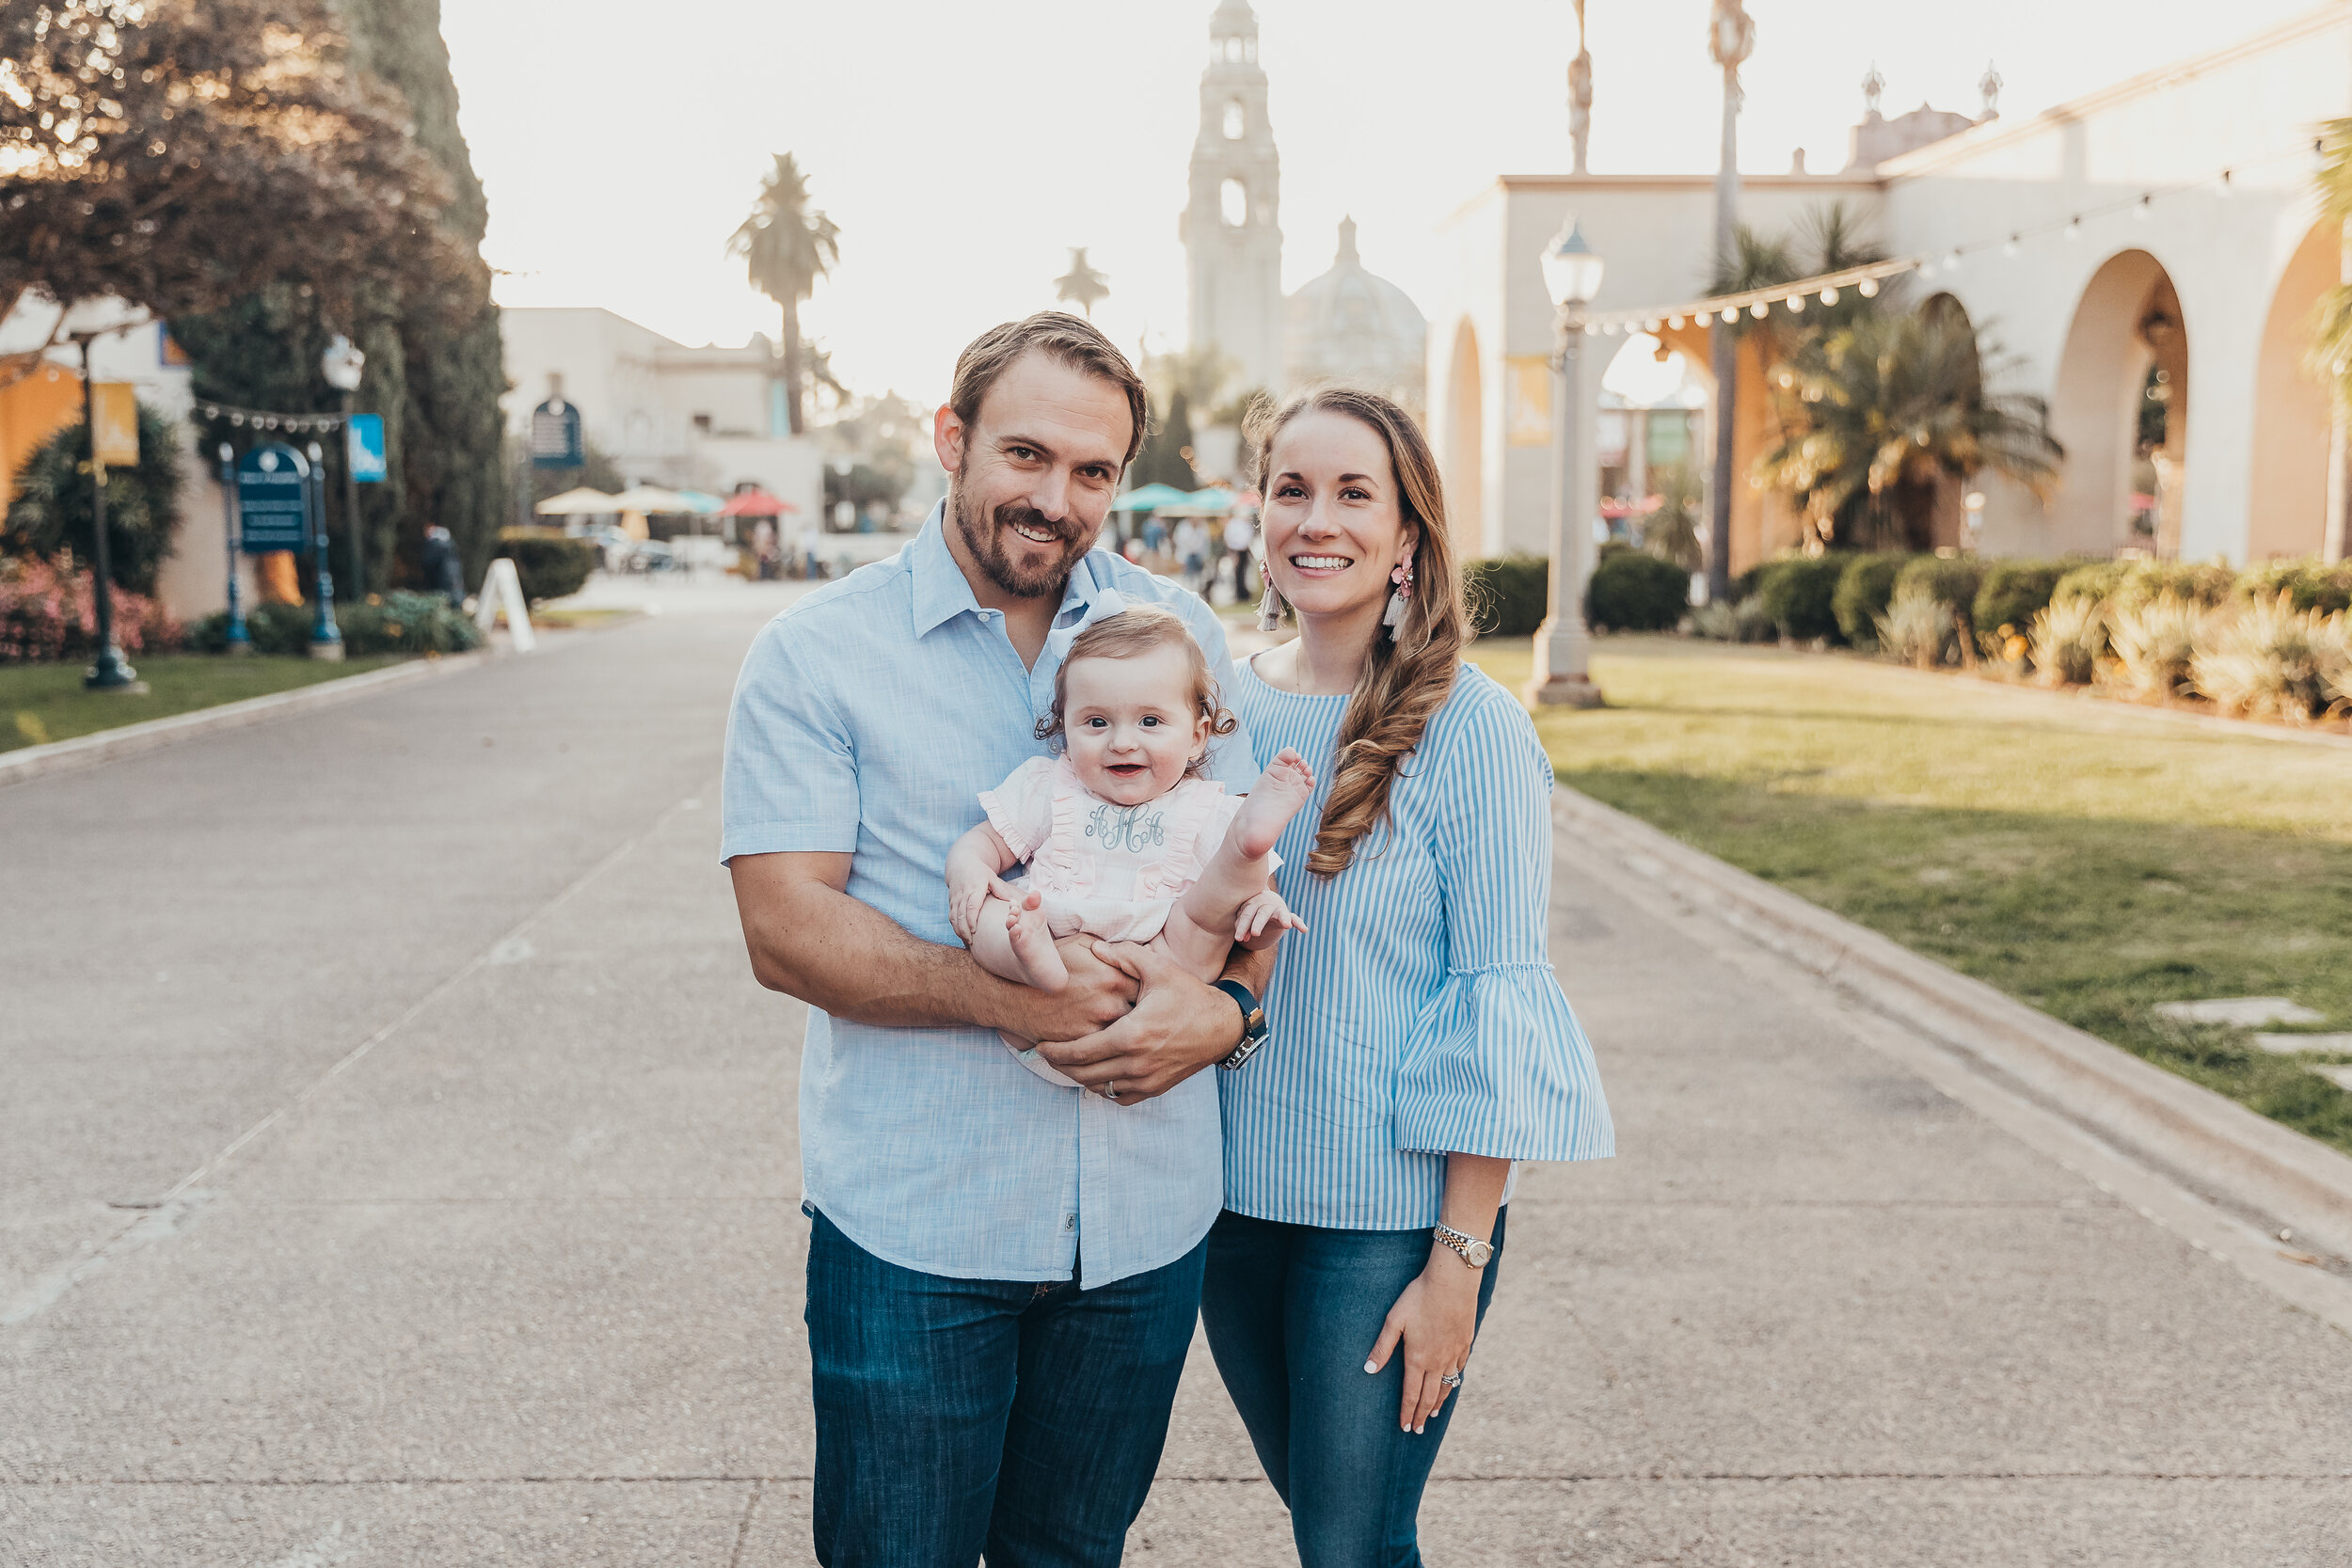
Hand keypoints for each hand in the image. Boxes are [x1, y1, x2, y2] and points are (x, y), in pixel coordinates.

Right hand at [946, 865, 1021, 945]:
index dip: (971, 919)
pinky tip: (961, 934)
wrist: (961, 864)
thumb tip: (1013, 904)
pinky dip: (954, 926)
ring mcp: (955, 898)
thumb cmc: (980, 872)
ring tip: (967, 941)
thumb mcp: (993, 878)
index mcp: (974, 888)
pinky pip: (951, 915)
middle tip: (971, 942)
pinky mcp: (951, 901)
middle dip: (964, 929)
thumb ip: (1001, 890)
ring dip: (958, 930)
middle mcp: (962, 894)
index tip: (974, 931)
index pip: (971, 906)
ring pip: (954, 917)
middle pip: (960, 914)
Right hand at [1004, 936, 1137, 1041]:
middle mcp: (1110, 1005)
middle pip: (1144, 1013)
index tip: (1149, 991)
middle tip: (1147, 1011)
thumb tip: (1137, 953)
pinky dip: (1115, 1045)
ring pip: (1129, 1034)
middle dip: (1146, 1012)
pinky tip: (1115, 1040)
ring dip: (1133, 1030)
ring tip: (1134, 1027)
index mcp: (1113, 978)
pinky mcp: (1086, 1046)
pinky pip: (1111, 1048)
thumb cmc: (1052, 965)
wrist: (1018, 997)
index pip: (1148, 986)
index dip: (1150, 989)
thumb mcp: (1081, 944)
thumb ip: (1112, 949)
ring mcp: (1098, 1028)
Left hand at [1033, 941, 1238, 1104]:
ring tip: (1067, 1063)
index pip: (1080, 1052)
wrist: (1223, 1026)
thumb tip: (1095, 948)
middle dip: (1060, 1065)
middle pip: (1083, 1074)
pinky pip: (1120, 1097)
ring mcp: (1146, 1079)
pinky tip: (1097, 1075)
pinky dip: (1104, 1088)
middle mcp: (1136, 1063)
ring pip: (1099, 1088)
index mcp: (1131, 1035)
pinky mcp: (1156, 1088)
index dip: (1055, 1052)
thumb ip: (1125, 956)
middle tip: (1046, 1055)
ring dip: (1080, 1077)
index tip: (1040, 1046)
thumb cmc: (1191, 996)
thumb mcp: (1159, 970)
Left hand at [1233, 889, 1303, 948]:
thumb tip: (1241, 938)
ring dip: (1284, 919)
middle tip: (1255, 933)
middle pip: (1261, 913)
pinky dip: (1299, 924)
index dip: (1243, 926)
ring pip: (1281, 913)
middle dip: (1258, 923)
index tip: (1239, 938)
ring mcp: (1278, 908)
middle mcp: (1266, 903)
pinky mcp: (1287, 916)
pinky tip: (1304, 930)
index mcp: (1253, 902)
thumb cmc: (1251, 911)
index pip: (1247, 914)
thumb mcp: (1245, 917)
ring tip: (1287, 925)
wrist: (1266, 902)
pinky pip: (1295, 918)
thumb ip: (1242, 925)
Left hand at [1364, 1249, 1481, 1433]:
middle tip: (1418, 1430)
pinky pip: (1459, 1369)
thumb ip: (1382, 1347)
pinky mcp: (1466, 1343)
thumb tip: (1368, 1370)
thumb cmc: (1419, 1297)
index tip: (1405, 1427)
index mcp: (1417, 1358)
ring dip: (1438, 1402)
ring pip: (1446, 1386)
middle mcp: (1437, 1361)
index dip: (1407, 1413)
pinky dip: (1454, 1382)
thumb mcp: (1394, 1320)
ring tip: (1433, 1414)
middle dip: (1422, 1415)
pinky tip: (1451, 1383)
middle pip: (1429, 1396)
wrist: (1452, 1281)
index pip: (1411, 1394)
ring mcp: (1453, 1353)